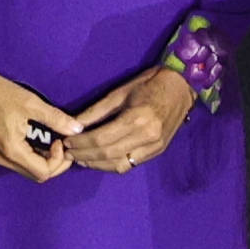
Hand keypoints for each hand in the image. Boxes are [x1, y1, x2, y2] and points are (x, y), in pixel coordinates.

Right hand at [0, 64, 78, 182]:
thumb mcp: (30, 103)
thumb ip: (55, 118)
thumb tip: (77, 129)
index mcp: (11, 149)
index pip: (43, 172)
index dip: (58, 160)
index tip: (60, 140)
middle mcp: (2, 159)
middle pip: (36, 175)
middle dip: (53, 163)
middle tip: (60, 143)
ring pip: (27, 170)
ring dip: (42, 160)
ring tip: (49, 140)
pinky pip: (17, 162)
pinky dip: (31, 156)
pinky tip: (34, 139)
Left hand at [65, 65, 193, 173]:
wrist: (182, 86)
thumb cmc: (150, 83)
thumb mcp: (119, 92)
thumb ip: (95, 111)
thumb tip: (73, 125)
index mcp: (136, 119)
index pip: (101, 139)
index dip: (80, 143)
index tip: (66, 142)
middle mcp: (147, 137)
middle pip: (107, 154)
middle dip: (84, 155)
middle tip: (68, 153)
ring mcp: (154, 147)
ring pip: (118, 165)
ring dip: (96, 164)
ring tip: (80, 158)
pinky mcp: (158, 152)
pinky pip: (130, 165)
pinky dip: (111, 165)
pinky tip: (99, 160)